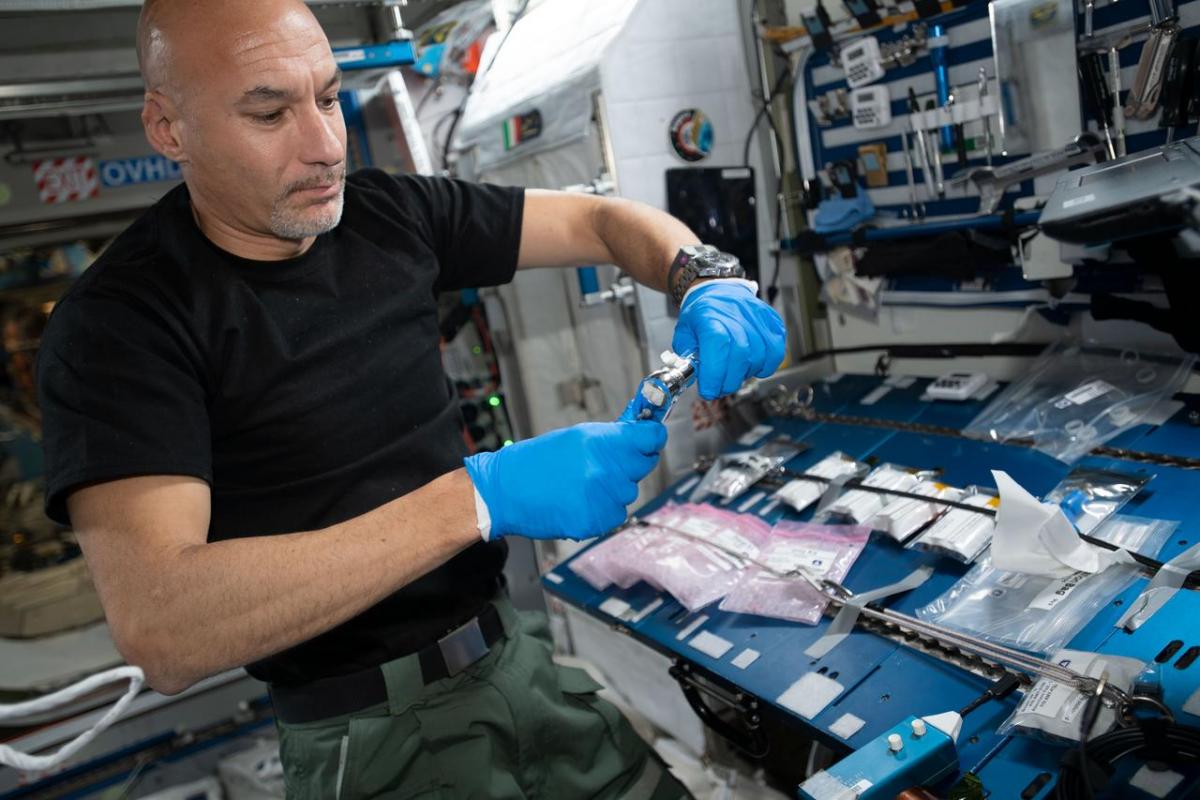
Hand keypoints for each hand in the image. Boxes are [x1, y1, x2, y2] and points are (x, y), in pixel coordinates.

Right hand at [463, 420, 666, 540]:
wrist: (506, 491)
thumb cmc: (537, 461)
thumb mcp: (576, 436)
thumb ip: (612, 436)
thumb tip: (643, 430)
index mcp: (602, 443)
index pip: (651, 439)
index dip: (653, 437)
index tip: (650, 438)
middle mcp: (606, 471)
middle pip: (642, 466)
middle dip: (629, 463)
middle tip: (603, 464)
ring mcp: (602, 499)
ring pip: (628, 492)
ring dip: (613, 489)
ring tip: (581, 484)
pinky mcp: (595, 523)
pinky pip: (615, 514)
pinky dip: (602, 509)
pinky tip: (578, 501)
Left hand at [673, 280, 785, 399]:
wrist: (720, 291)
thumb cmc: (703, 313)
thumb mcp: (684, 333)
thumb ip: (687, 358)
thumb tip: (694, 377)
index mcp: (711, 317)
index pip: (718, 347)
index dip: (714, 375)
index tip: (708, 390)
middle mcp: (738, 316)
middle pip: (740, 357)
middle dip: (728, 382)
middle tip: (719, 387)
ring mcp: (759, 319)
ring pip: (759, 359)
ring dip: (745, 374)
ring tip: (733, 371)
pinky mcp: (774, 324)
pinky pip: (776, 354)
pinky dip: (765, 366)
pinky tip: (751, 364)